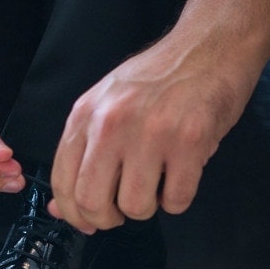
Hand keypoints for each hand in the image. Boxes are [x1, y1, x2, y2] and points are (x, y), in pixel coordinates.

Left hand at [47, 0, 269, 232]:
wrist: (208, 45)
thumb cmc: (157, 79)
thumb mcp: (106, 107)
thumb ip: (83, 154)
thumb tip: (61, 208)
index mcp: (85, 115)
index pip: (63, 181)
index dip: (73, 213)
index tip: (88, 223)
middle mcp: (111, 124)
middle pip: (93, 201)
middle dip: (108, 219)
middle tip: (123, 210)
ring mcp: (151, 133)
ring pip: (136, 206)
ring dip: (148, 207)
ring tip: (157, 183)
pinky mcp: (190, 141)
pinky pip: (176, 200)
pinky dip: (178, 199)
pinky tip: (181, 175)